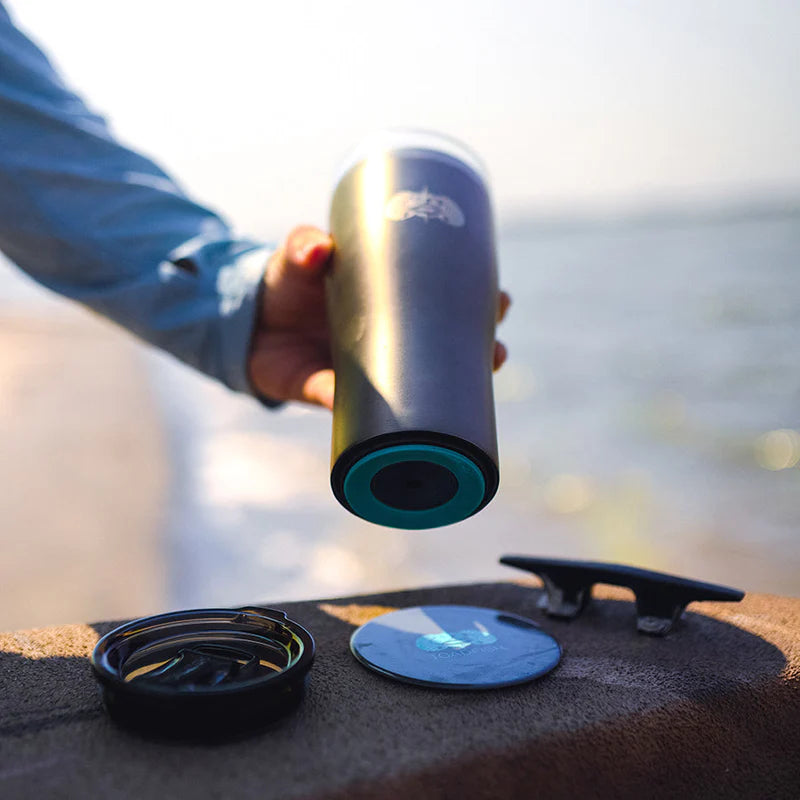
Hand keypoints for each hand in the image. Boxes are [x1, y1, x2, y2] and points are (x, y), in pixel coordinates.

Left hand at [248, 226, 510, 410]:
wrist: (245, 324)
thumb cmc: (285, 282)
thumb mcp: (296, 257)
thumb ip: (304, 245)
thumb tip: (319, 249)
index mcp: (389, 302)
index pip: (446, 301)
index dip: (479, 303)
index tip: (501, 300)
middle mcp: (388, 341)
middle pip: (447, 349)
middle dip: (480, 352)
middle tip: (498, 352)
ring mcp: (364, 370)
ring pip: (413, 389)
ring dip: (441, 395)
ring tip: (467, 391)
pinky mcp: (330, 393)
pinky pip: (354, 408)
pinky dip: (371, 420)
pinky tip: (390, 423)